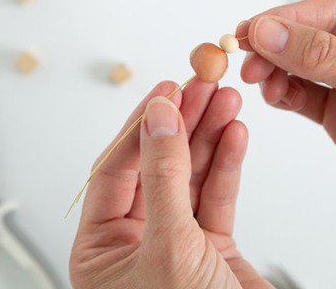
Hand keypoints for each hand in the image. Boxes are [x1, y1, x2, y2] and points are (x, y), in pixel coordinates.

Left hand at [70, 80, 270, 288]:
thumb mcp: (169, 247)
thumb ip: (164, 178)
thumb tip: (159, 118)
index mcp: (101, 251)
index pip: (113, 171)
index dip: (140, 128)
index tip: (166, 92)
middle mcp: (134, 244)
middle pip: (155, 167)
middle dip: (182, 123)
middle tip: (201, 84)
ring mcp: (174, 244)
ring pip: (189, 177)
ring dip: (209, 136)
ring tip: (225, 99)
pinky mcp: (211, 249)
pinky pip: (216, 197)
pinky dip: (227, 165)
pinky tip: (234, 134)